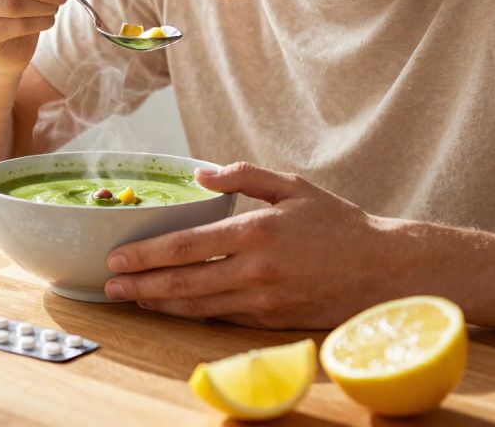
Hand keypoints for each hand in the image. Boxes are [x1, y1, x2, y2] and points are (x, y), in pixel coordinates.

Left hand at [103, 162, 400, 328]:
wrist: (383, 269)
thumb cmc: (338, 224)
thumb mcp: (293, 186)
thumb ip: (243, 175)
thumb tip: (200, 174)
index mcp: (257, 231)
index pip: (187, 247)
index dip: (147, 255)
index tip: (118, 256)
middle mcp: (255, 270)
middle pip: (183, 284)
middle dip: (140, 286)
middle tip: (110, 285)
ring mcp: (263, 300)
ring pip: (197, 307)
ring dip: (159, 304)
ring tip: (132, 298)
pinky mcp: (271, 321)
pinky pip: (221, 318)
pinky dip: (191, 314)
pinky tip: (171, 307)